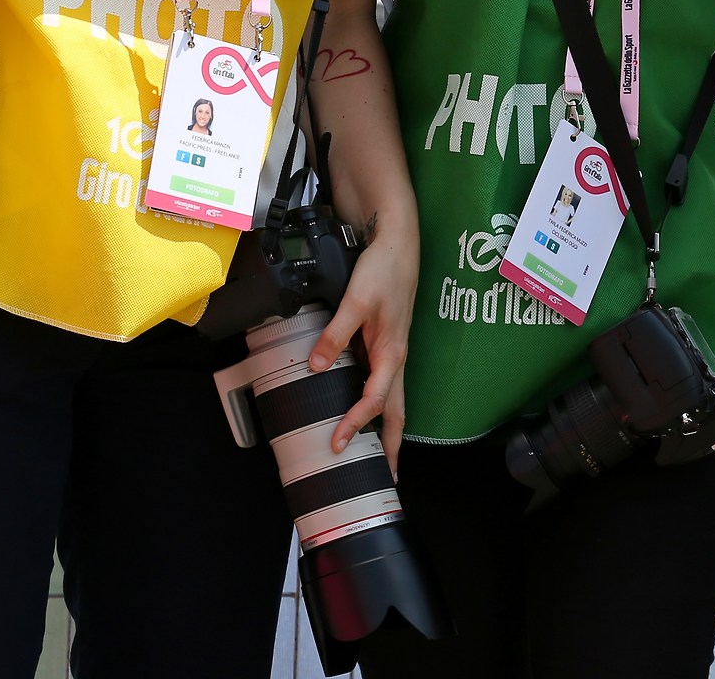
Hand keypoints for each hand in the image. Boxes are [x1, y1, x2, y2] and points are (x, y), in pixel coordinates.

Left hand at [306, 226, 418, 470]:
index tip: (339, 444)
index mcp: (391, 351)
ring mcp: (393, 349)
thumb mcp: (356, 301)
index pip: (375, 399)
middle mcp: (396, 356)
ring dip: (388, 427)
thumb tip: (316, 366)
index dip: (357, 423)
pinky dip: (379, 403)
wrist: (398, 239)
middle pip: (397, 410)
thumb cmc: (383, 269)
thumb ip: (336, 334)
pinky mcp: (387, 340)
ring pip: (393, 397)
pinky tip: (367, 407)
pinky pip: (385, 381)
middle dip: (393, 445)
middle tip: (387, 476)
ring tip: (382, 454)